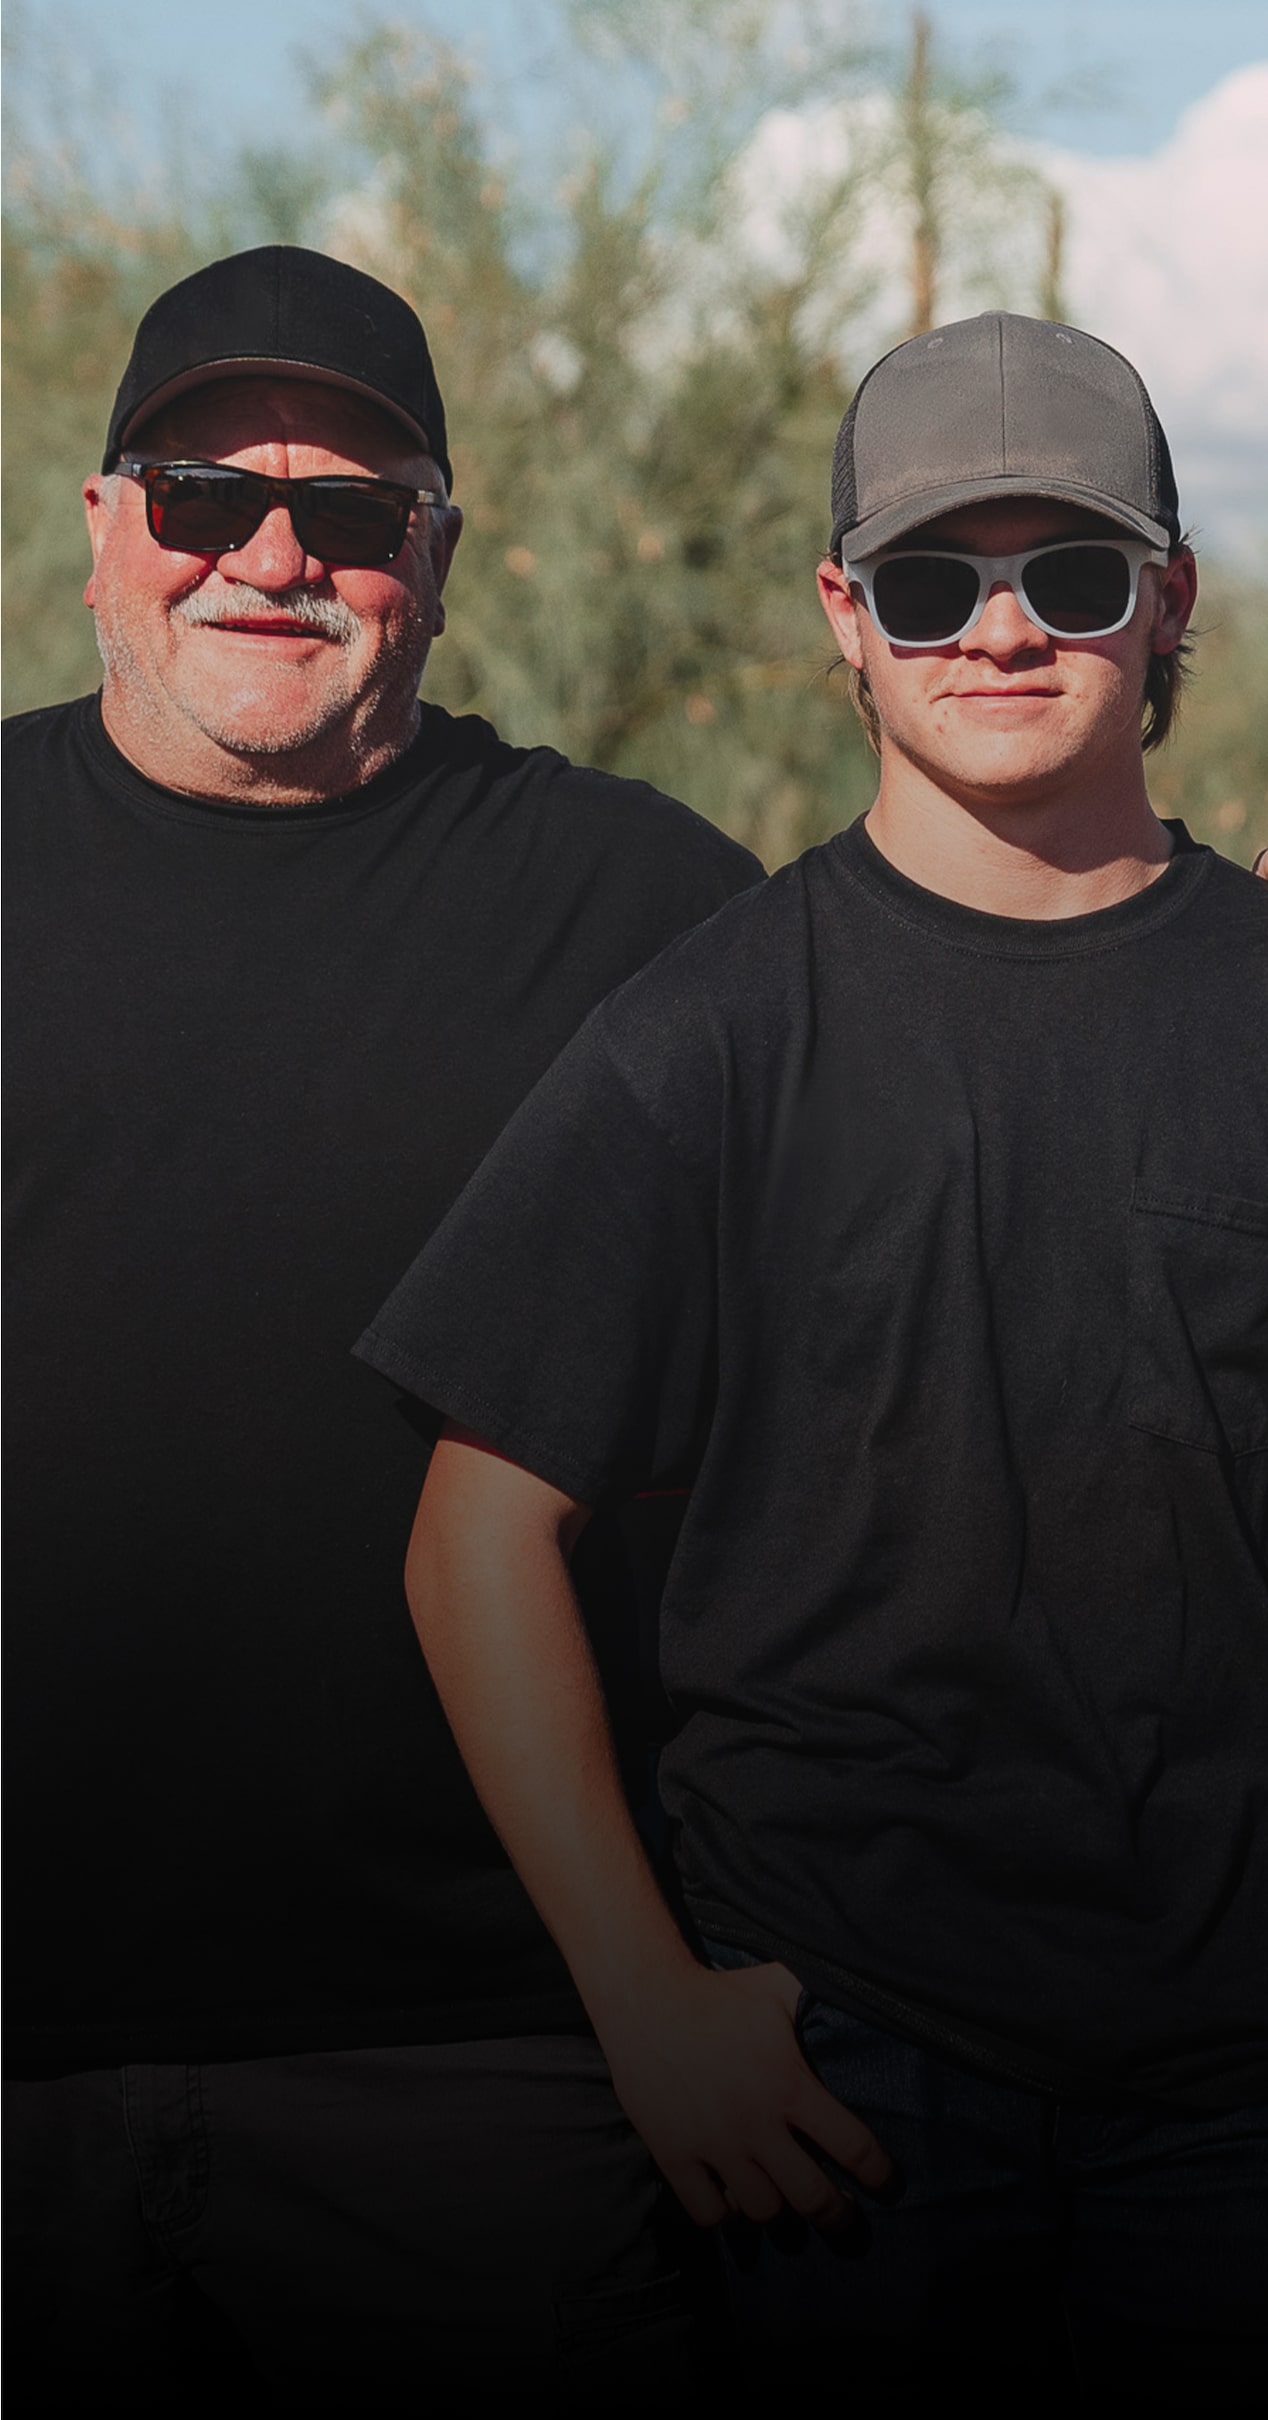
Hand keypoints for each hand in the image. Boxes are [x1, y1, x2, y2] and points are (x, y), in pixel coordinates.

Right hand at [598, 1957, 892, 2228]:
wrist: (646, 1999)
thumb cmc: (721, 1993)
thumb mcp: (779, 1987)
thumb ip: (819, 2000)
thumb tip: (865, 2001)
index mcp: (789, 2084)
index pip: (853, 2147)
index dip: (880, 2175)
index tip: (888, 2185)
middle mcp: (755, 2122)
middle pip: (812, 2200)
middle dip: (838, 2218)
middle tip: (843, 2219)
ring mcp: (713, 2143)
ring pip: (762, 2213)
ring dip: (779, 2214)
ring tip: (785, 2203)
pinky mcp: (674, 2154)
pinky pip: (709, 2214)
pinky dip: (726, 2216)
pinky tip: (733, 2200)